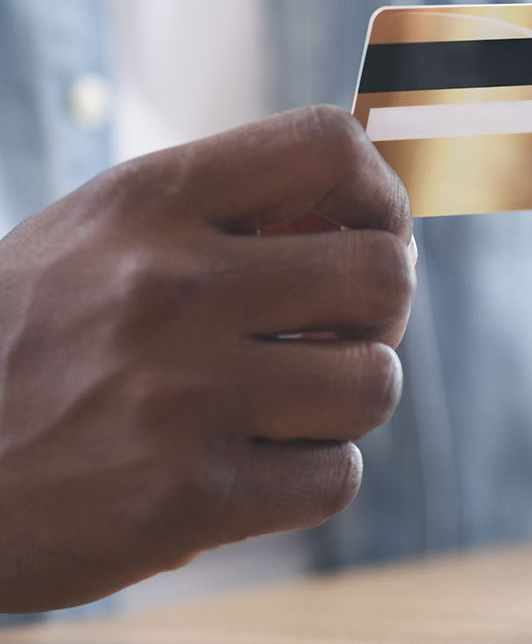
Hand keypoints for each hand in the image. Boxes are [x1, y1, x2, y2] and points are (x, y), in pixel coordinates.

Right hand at [0, 106, 414, 612]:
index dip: (379, 194)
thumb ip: (212, 220)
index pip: (327, 146)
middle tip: (334, 341)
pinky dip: (309, 482)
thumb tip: (363, 219)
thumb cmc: (17, 354)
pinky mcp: (187, 496)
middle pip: (383, 274)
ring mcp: (181, 393)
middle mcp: (168, 286)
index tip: (368, 236)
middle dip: (380, 315)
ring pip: (375, 384)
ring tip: (285, 413)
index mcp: (145, 203)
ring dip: (346, 406)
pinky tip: (249, 475)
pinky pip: (335, 478)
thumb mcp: (89, 244)